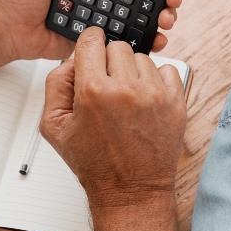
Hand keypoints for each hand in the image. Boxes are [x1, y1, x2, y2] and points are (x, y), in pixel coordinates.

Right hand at [40, 27, 189, 230]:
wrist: (132, 191)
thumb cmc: (95, 164)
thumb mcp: (54, 126)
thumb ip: (56, 84)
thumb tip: (71, 59)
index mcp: (94, 91)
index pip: (92, 39)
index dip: (89, 44)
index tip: (91, 51)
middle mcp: (126, 89)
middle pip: (118, 46)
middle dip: (109, 61)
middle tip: (106, 84)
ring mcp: (154, 94)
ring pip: (142, 58)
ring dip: (133, 71)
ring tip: (126, 98)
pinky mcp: (176, 102)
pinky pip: (166, 70)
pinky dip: (155, 81)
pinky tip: (144, 100)